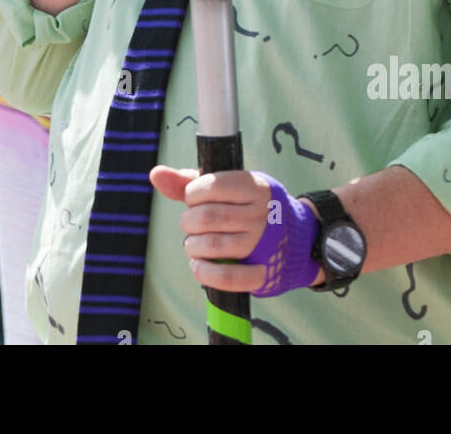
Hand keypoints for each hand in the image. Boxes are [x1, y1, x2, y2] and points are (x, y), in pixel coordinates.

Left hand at [150, 165, 323, 295]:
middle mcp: (260, 213)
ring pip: (213, 246)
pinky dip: (205, 273)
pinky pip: (228, 276)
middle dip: (189, 222)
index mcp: (253, 186)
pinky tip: (199, 265)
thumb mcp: (226, 186)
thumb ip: (188, 181)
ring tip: (195, 244)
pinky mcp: (262, 271)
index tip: (194, 199)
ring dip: (194, 246)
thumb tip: (155, 174)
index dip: (192, 194)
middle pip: (208, 217)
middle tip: (193, 224)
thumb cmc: (247, 205)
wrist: (294, 235)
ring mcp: (262, 243)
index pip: (211, 185)